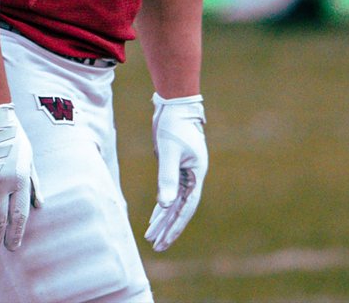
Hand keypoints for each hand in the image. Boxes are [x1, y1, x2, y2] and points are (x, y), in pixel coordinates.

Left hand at [145, 92, 206, 252]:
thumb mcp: (168, 151)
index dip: (176, 225)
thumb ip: (167, 178)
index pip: (187, 207)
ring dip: (164, 219)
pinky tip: (156, 214)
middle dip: (168, 228)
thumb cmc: (174, 124)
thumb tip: (165, 205)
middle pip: (181, 208)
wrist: (174, 103)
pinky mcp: (175, 167)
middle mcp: (193, 177)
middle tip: (156, 246)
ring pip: (175, 202)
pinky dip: (162, 204)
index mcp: (197, 175)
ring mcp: (184, 172)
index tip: (165, 240)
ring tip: (151, 236)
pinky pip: (169, 191)